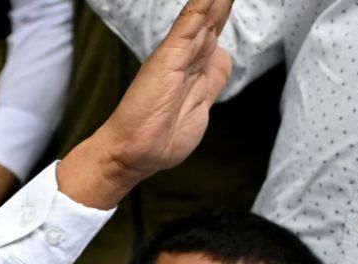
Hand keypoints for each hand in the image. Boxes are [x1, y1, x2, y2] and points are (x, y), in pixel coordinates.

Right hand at [59, 0, 232, 209]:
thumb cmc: (160, 138)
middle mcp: (186, 56)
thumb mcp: (200, 107)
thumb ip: (212, 79)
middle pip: (212, 19)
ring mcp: (177, 55)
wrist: (132, 154)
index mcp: (194, 67)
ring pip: (204, 16)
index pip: (214, 30)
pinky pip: (189, 23)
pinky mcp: (169, 57)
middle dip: (223, 1)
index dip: (224, 12)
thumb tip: (223, 55)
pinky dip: (200, 5)